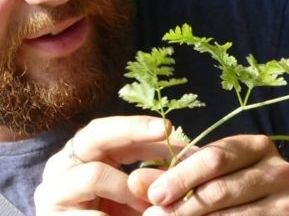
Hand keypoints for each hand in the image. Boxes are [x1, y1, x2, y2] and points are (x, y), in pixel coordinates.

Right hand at [34, 116, 175, 215]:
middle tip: (163, 131)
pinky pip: (90, 214)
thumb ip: (155, 170)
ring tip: (150, 205)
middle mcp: (63, 165)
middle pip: (94, 135)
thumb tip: (192, 153)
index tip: (168, 127)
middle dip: (132, 130)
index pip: (108, 129)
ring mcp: (52, 191)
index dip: (138, 125)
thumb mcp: (136, 188)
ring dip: (128, 188)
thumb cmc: (116, 214)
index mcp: (83, 155)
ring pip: (94, 174)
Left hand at [130, 135, 288, 215]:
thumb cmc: (231, 186)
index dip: (181, 177)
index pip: (215, 158)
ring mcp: (288, 202)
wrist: (266, 207)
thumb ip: (176, 176)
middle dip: (182, 205)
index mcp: (258, 146)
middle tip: (152, 215)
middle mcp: (280, 170)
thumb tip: (136, 181)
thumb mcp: (207, 174)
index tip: (152, 194)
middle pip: (221, 189)